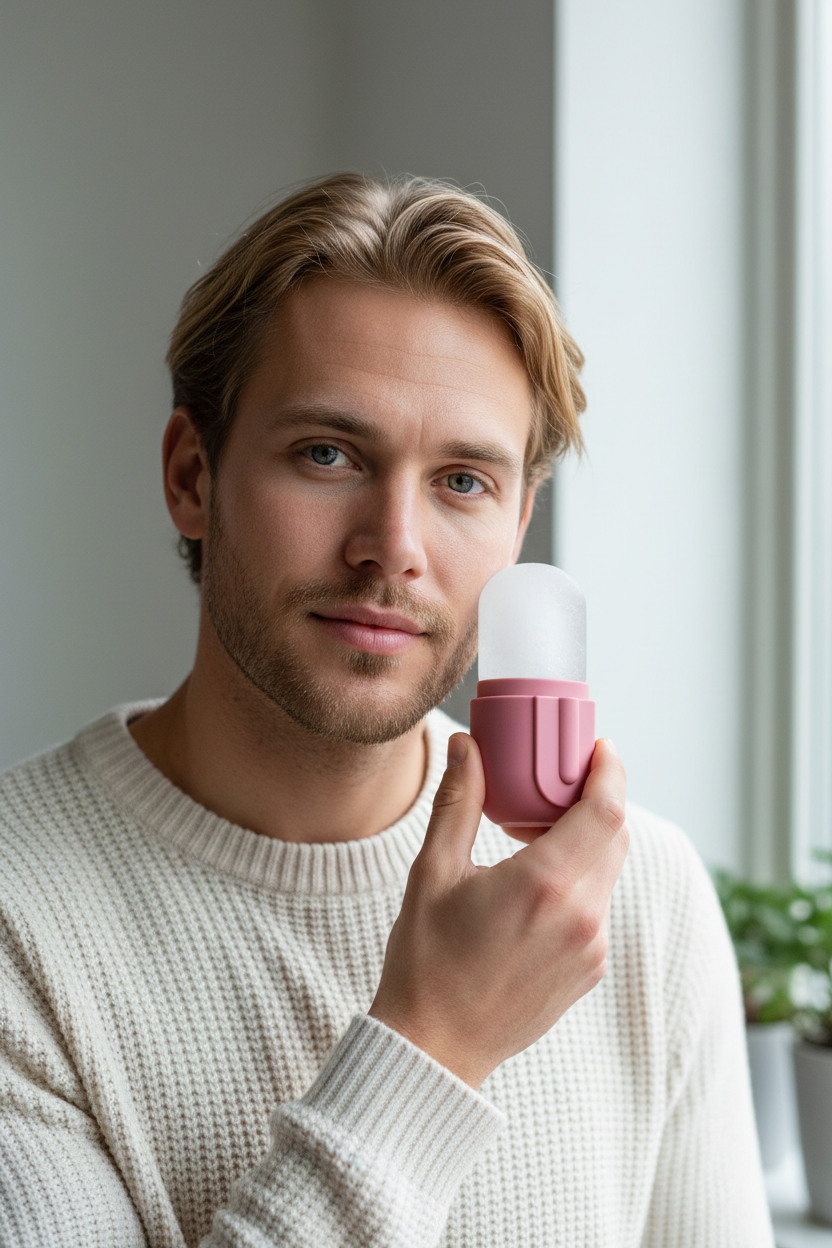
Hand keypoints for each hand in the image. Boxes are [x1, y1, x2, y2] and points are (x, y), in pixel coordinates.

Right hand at [368, 734, 627, 1089]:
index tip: (597, 747)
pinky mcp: (590, 970)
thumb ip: (460, 802)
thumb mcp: (434, 872)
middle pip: (615, 836)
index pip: (606, 811)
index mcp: (543, 884)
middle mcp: (581, 916)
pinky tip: (535, 884)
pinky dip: (579, 881)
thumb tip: (468, 745)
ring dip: (585, 843)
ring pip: (607, 872)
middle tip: (556, 783)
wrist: (435, 1049)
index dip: (609, 771)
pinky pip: (597, 907)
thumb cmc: (426, 961)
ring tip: (535, 836)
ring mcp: (591, 948)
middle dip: (594, 801)